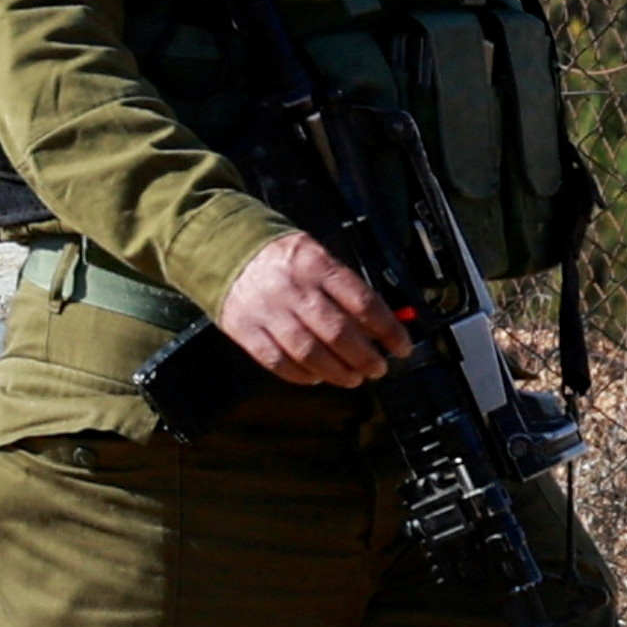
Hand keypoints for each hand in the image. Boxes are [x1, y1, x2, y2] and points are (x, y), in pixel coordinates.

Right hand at [217, 230, 411, 386]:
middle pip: (338, 333)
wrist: (224, 247)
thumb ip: (346, 290)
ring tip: (353, 378)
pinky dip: (301, 375)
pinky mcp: (245, 328)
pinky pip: (277, 361)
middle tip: (378, 368)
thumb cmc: (283, 259)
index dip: (388, 329)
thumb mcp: (318, 258)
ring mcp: (267, 310)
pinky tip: (317, 378)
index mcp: (317, 265)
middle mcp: (293, 288)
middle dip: (365, 357)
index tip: (402, 346)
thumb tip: (381, 327)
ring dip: (338, 372)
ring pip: (309, 353)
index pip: (363, 302)